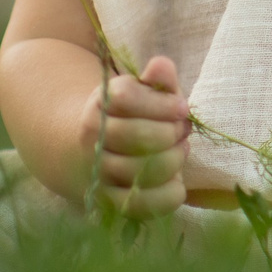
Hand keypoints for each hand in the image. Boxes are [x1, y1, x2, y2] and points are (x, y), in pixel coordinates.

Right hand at [78, 54, 190, 218]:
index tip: (182, 108)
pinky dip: (167, 196)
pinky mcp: (107, 201)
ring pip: (139, 171)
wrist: (89, 150)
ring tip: (180, 150)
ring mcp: (97, 171)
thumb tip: (161, 66)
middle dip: (171, 133)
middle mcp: (92, 137)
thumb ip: (158, 79)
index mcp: (101, 103)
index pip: (126, 97)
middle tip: (182, 131)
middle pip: (137, 136)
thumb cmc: (132, 116)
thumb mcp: (144, 92)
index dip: (162, 103)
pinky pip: (139, 205)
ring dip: (172, 160)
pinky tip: (178, 182)